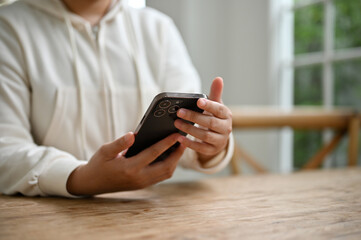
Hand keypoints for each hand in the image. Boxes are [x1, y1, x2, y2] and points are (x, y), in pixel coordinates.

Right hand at [66, 132, 184, 195]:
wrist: (92, 184)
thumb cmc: (99, 164)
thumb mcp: (105, 151)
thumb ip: (119, 143)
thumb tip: (133, 134)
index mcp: (130, 168)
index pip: (153, 153)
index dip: (167, 143)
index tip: (177, 134)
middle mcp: (139, 178)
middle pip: (166, 166)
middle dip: (178, 153)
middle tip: (184, 140)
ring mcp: (142, 183)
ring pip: (166, 173)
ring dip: (175, 160)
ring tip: (180, 146)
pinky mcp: (143, 184)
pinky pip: (161, 176)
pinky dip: (169, 165)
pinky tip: (171, 155)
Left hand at [174, 77, 231, 164]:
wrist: (218, 137)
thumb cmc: (214, 117)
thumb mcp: (215, 106)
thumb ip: (215, 93)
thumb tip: (218, 78)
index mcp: (226, 115)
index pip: (219, 109)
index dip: (209, 105)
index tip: (198, 101)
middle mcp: (226, 128)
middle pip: (210, 123)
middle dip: (194, 117)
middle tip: (179, 112)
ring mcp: (220, 141)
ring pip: (204, 136)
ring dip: (189, 130)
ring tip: (176, 123)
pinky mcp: (212, 150)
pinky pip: (201, 148)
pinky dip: (190, 143)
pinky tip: (179, 138)